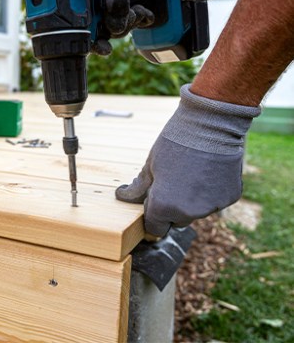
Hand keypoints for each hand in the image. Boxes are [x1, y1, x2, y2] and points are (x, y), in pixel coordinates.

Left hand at [115, 84, 260, 236]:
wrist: (211, 124)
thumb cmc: (174, 142)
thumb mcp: (150, 164)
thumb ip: (138, 187)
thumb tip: (123, 196)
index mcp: (163, 206)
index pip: (155, 228)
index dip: (152, 216)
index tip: (153, 201)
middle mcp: (188, 213)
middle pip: (176, 221)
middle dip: (172, 208)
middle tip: (173, 181)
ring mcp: (211, 207)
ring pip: (196, 211)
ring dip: (192, 200)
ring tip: (191, 171)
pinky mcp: (229, 198)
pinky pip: (215, 201)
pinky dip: (211, 192)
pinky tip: (208, 170)